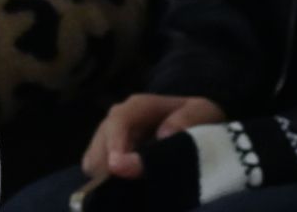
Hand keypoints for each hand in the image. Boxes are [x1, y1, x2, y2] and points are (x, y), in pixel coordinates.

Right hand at [83, 94, 224, 179]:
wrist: (195, 125)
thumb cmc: (197, 118)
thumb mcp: (201, 112)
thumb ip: (186, 120)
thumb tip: (163, 135)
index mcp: (139, 106)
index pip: (120, 120)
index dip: (116, 142)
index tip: (116, 167)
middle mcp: (119, 119)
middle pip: (101, 140)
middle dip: (107, 163)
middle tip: (118, 188)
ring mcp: (111, 136)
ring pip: (95, 155)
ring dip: (105, 173)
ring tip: (122, 191)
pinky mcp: (110, 154)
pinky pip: (97, 167)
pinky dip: (105, 179)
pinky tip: (121, 190)